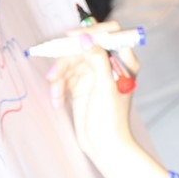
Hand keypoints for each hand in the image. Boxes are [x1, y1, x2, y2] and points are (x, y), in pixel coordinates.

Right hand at [45, 21, 138, 165]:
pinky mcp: (80, 85)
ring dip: (60, 75)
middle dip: (67, 59)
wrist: (104, 146)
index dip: (92, 31)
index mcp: (124, 61)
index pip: (111, 33)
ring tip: (56, 93)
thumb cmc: (111, 118)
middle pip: (83, 46)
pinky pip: (65, 76)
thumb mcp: (105, 85)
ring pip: (70, 61)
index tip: (73, 37)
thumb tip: (86, 37)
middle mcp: (108, 64)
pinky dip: (58, 86)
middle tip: (54, 73)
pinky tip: (57, 99)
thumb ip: (97, 58)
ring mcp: (93, 74)